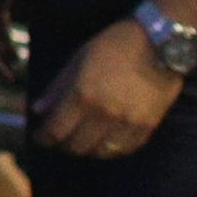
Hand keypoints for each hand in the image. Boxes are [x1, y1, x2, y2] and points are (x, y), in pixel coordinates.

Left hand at [31, 15, 180, 158]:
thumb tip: (38, 111)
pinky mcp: (146, 127)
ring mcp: (127, 123)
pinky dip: (111, 150)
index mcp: (83, 94)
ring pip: (100, 153)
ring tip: (82, 140)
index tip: (39, 137)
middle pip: (76, 147)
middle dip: (62, 145)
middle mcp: (103, 113)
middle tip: (60, 138)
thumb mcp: (79, 58)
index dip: (43, 138)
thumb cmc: (115, 45)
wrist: (159, 43)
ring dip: (87, 150)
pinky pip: (124, 150)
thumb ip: (57, 88)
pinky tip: (105, 141)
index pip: (55, 130)